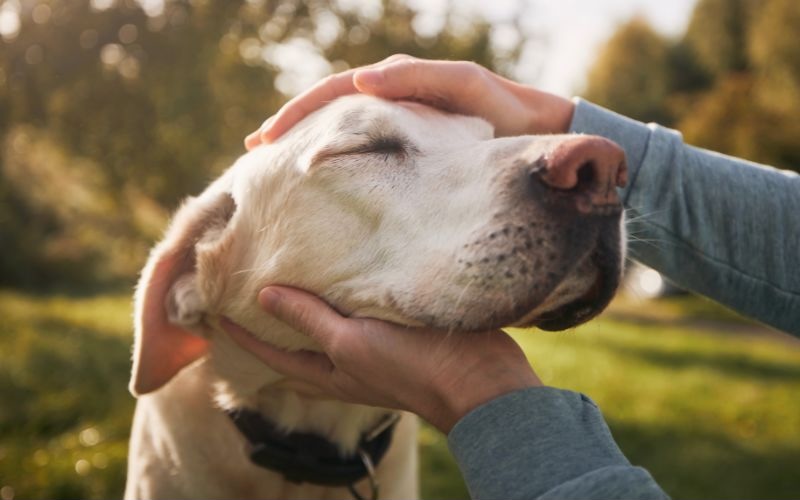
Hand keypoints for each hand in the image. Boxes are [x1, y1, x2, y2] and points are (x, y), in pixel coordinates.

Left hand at [221, 286, 542, 432]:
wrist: (476, 378)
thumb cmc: (409, 366)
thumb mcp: (350, 342)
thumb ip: (309, 319)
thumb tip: (264, 296)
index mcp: (329, 372)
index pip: (272, 354)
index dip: (242, 334)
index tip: (216, 309)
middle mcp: (345, 364)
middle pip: (297, 346)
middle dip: (271, 326)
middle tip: (248, 296)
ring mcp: (372, 350)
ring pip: (328, 328)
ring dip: (307, 309)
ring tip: (289, 280)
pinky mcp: (396, 332)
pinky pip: (359, 314)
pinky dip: (343, 298)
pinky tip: (344, 274)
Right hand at [245, 55, 575, 148]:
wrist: (538, 134)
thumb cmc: (504, 110)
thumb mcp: (465, 88)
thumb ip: (419, 80)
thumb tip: (363, 82)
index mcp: (397, 82)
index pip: (335, 93)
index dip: (298, 114)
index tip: (267, 139)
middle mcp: (392, 100)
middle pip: (328, 110)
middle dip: (290, 128)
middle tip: (255, 152)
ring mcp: (399, 125)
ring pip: (342, 131)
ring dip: (308, 144)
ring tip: (275, 167)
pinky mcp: (411, 150)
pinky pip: (364, 151)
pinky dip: (337, 160)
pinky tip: (321, 180)